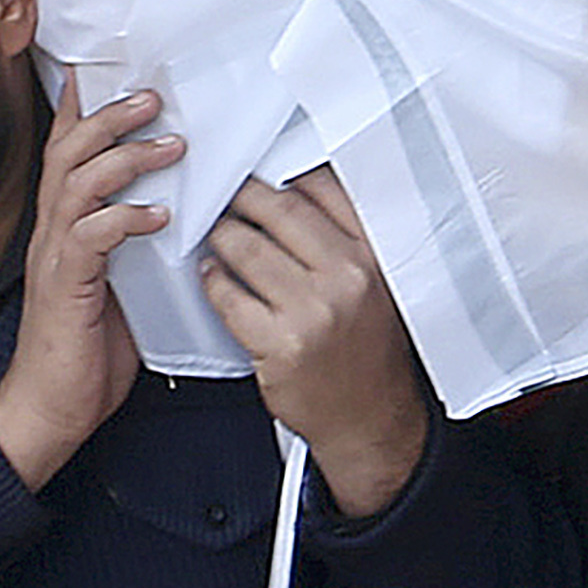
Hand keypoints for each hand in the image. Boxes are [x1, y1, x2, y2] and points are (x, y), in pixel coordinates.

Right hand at [0, 75, 164, 491]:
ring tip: (169, 144)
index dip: (85, 108)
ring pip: (77, 184)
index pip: (68, 152)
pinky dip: (125, 219)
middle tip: (154, 96)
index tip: (109, 70)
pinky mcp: (66, 288)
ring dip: (124, 157)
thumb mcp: (122, 283)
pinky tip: (159, 215)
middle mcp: (54, 233)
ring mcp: (56, 258)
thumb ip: (138, 243)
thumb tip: (181, 209)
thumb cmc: (87, 351)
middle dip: (110, 116)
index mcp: (66, 228)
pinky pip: (90, 238)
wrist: (50, 412)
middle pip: (69, 151)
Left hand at [198, 165, 435, 519]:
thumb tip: (293, 188)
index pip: (324, 188)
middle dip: (243, 196)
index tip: (262, 169)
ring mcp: (314, 311)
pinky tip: (212, 275)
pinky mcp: (281, 344)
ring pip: (246, 249)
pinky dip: (213, 281)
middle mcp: (348, 277)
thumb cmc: (368, 350)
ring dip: (221, 235)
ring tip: (214, 232)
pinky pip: (230, 297)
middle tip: (223, 191)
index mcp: (374, 254)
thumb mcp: (376, 283)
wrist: (369, 418)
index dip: (284, 172)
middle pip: (279, 210)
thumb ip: (345, 238)